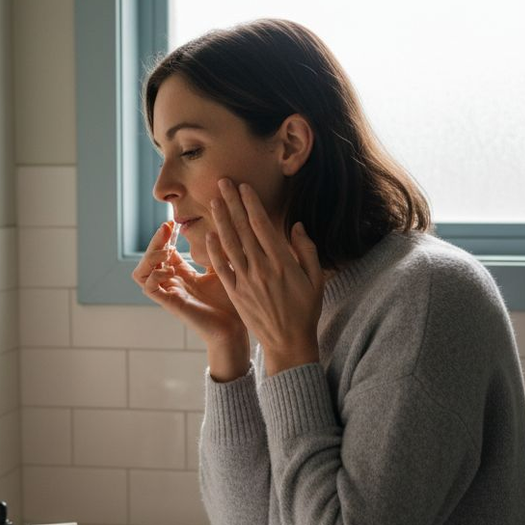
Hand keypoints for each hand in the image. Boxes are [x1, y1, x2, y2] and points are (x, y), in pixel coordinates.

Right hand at [132, 221, 246, 345]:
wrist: (234, 328)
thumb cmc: (231, 302)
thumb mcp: (223, 268)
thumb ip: (215, 250)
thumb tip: (215, 227)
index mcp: (183, 275)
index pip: (164, 252)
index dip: (164, 237)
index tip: (172, 222)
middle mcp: (172, 283)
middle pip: (149, 259)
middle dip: (155, 241)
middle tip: (166, 227)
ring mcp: (169, 294)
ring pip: (141, 272)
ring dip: (149, 258)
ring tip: (166, 251)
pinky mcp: (170, 304)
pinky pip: (149, 287)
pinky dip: (156, 275)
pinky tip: (172, 271)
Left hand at [204, 178, 325, 375]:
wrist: (288, 342)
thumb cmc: (305, 310)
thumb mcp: (316, 279)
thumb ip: (307, 250)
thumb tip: (296, 226)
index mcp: (282, 262)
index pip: (262, 225)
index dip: (251, 204)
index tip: (243, 187)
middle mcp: (262, 268)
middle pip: (243, 229)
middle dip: (232, 203)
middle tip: (222, 183)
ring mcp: (246, 281)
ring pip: (230, 244)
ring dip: (220, 220)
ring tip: (213, 200)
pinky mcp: (236, 294)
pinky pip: (222, 268)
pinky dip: (215, 251)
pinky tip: (209, 234)